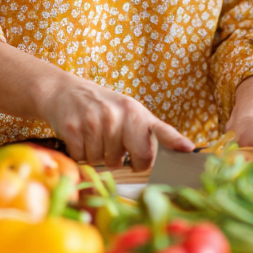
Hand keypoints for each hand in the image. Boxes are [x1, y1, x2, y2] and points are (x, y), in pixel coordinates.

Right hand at [39, 75, 193, 171]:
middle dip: (125, 160)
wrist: (63, 91)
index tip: (188, 150)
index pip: (160, 129)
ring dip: (100, 156)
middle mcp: (117, 115)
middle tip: (116, 148)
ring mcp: (95, 122)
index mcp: (135, 112)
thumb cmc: (101, 106)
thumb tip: (175, 153)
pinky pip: (84, 159)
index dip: (174, 141)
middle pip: (134, 159)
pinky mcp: (73, 129)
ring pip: (105, 162)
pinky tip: (81, 138)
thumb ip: (146, 131)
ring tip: (94, 136)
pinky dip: (82, 155)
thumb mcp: (126, 110)